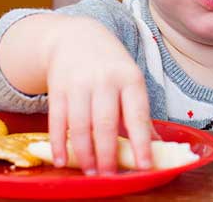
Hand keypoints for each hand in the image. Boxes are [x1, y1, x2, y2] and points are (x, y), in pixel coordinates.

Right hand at [44, 18, 153, 174]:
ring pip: (80, 125)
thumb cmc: (109, 64)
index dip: (141, 142)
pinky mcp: (57, 89)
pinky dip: (58, 144)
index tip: (145, 166)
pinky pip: (57, 121)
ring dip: (84, 153)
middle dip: (107, 154)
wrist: (74, 36)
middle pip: (105, 123)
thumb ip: (138, 113)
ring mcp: (78, 83)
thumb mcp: (130, 80)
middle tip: (109, 175)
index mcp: (129, 78)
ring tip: (90, 172)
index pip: (137, 114)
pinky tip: (62, 159)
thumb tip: (155, 146)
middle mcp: (104, 80)